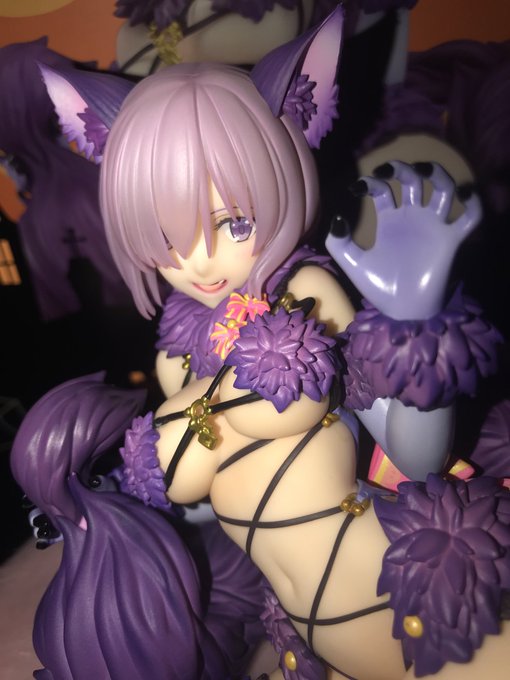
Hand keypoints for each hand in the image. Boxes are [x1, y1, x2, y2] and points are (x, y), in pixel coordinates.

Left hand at [325, 161, 480, 318]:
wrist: (401, 310)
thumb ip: (339, 243)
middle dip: (402, 169)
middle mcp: (413, 218)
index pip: (384, 189)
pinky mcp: (450, 240)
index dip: (370, 182)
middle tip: (387, 170)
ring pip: (444, 189)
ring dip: (437, 174)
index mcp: (390, 220)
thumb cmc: (380, 287)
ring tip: (422, 170)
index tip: (357, 188)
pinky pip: (470, 217)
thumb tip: (338, 218)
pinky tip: (464, 193)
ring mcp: (433, 226)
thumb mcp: (353, 263)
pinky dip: (473, 202)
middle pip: (414, 180)